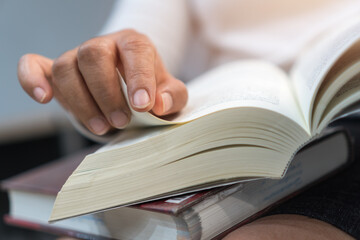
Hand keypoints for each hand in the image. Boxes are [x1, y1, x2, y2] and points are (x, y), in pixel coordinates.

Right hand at [18, 29, 187, 134]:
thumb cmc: (149, 90)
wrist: (128, 89)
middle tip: (122, 122)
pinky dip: (31, 79)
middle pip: (94, 55)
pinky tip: (44, 98)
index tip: (142, 105)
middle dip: (107, 93)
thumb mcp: (169, 93)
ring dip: (81, 101)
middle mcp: (103, 45)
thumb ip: (172, 96)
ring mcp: (76, 57)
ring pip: (66, 68)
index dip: (138, 76)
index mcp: (133, 44)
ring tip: (102, 127)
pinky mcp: (55, 71)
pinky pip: (33, 65)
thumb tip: (158, 104)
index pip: (134, 50)